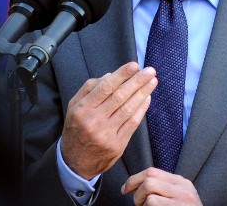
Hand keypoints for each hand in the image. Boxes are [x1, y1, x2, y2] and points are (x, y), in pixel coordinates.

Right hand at [60, 62, 156, 179]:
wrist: (75, 161)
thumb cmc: (76, 128)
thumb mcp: (74, 106)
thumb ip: (89, 88)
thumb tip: (110, 75)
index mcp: (82, 109)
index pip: (105, 87)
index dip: (121, 75)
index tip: (134, 65)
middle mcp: (94, 121)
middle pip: (119, 96)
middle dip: (137, 81)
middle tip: (150, 71)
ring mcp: (106, 134)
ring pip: (128, 109)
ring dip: (143, 93)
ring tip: (152, 81)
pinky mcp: (117, 144)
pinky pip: (132, 123)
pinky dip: (141, 109)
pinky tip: (147, 98)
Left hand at [121, 167, 202, 205]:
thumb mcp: (177, 198)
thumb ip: (161, 189)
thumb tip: (133, 186)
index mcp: (181, 182)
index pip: (152, 172)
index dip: (134, 179)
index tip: (125, 189)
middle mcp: (183, 188)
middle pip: (149, 179)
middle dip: (136, 191)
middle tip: (137, 204)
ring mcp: (181, 199)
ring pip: (149, 191)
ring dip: (141, 202)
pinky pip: (152, 203)